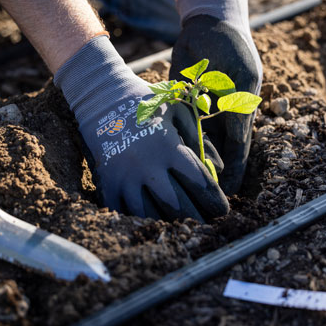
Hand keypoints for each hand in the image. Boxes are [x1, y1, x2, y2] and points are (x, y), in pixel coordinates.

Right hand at [55, 36, 227, 221]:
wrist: (102, 96)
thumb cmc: (147, 102)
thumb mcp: (178, 111)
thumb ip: (200, 139)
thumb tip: (218, 168)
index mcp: (169, 148)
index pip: (199, 182)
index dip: (214, 200)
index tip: (223, 210)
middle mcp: (148, 165)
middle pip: (177, 205)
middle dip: (196, 219)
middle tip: (207, 226)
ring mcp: (125, 176)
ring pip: (149, 214)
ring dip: (167, 224)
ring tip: (181, 229)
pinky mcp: (108, 181)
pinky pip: (123, 211)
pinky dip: (138, 220)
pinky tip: (151, 225)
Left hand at [170, 14, 262, 194]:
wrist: (209, 22)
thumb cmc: (233, 46)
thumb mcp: (244, 76)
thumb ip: (240, 107)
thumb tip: (240, 138)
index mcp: (238, 111)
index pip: (237, 147)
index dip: (234, 169)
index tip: (230, 191)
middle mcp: (219, 114)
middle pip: (215, 148)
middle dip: (210, 169)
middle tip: (203, 193)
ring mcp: (198, 107)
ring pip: (194, 139)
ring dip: (191, 157)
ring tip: (184, 180)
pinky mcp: (179, 98)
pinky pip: (176, 122)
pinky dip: (174, 136)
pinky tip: (168, 153)